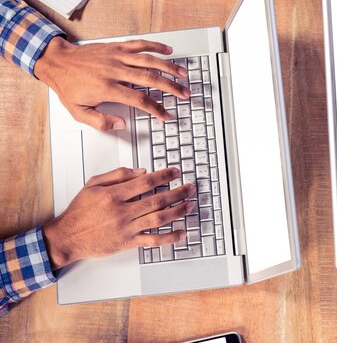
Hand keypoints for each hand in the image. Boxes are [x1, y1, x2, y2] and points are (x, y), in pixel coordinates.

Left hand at [35, 37, 190, 130]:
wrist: (57, 61)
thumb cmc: (68, 86)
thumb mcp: (79, 112)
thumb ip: (101, 121)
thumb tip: (121, 123)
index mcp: (107, 88)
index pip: (139, 100)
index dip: (156, 108)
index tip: (166, 115)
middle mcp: (114, 70)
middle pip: (150, 79)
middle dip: (171, 87)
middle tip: (184, 94)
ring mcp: (116, 56)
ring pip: (149, 60)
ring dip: (169, 67)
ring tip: (183, 74)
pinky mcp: (116, 46)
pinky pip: (140, 44)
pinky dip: (156, 46)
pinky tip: (168, 50)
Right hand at [42, 167, 194, 269]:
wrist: (68, 237)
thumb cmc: (79, 211)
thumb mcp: (93, 185)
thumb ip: (117, 175)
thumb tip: (141, 171)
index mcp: (114, 195)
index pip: (146, 182)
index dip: (164, 176)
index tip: (175, 172)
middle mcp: (122, 211)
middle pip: (157, 200)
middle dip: (177, 193)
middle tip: (190, 188)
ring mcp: (126, 228)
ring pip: (158, 219)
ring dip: (177, 211)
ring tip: (190, 205)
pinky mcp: (128, 242)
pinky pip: (152, 240)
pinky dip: (169, 237)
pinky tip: (181, 233)